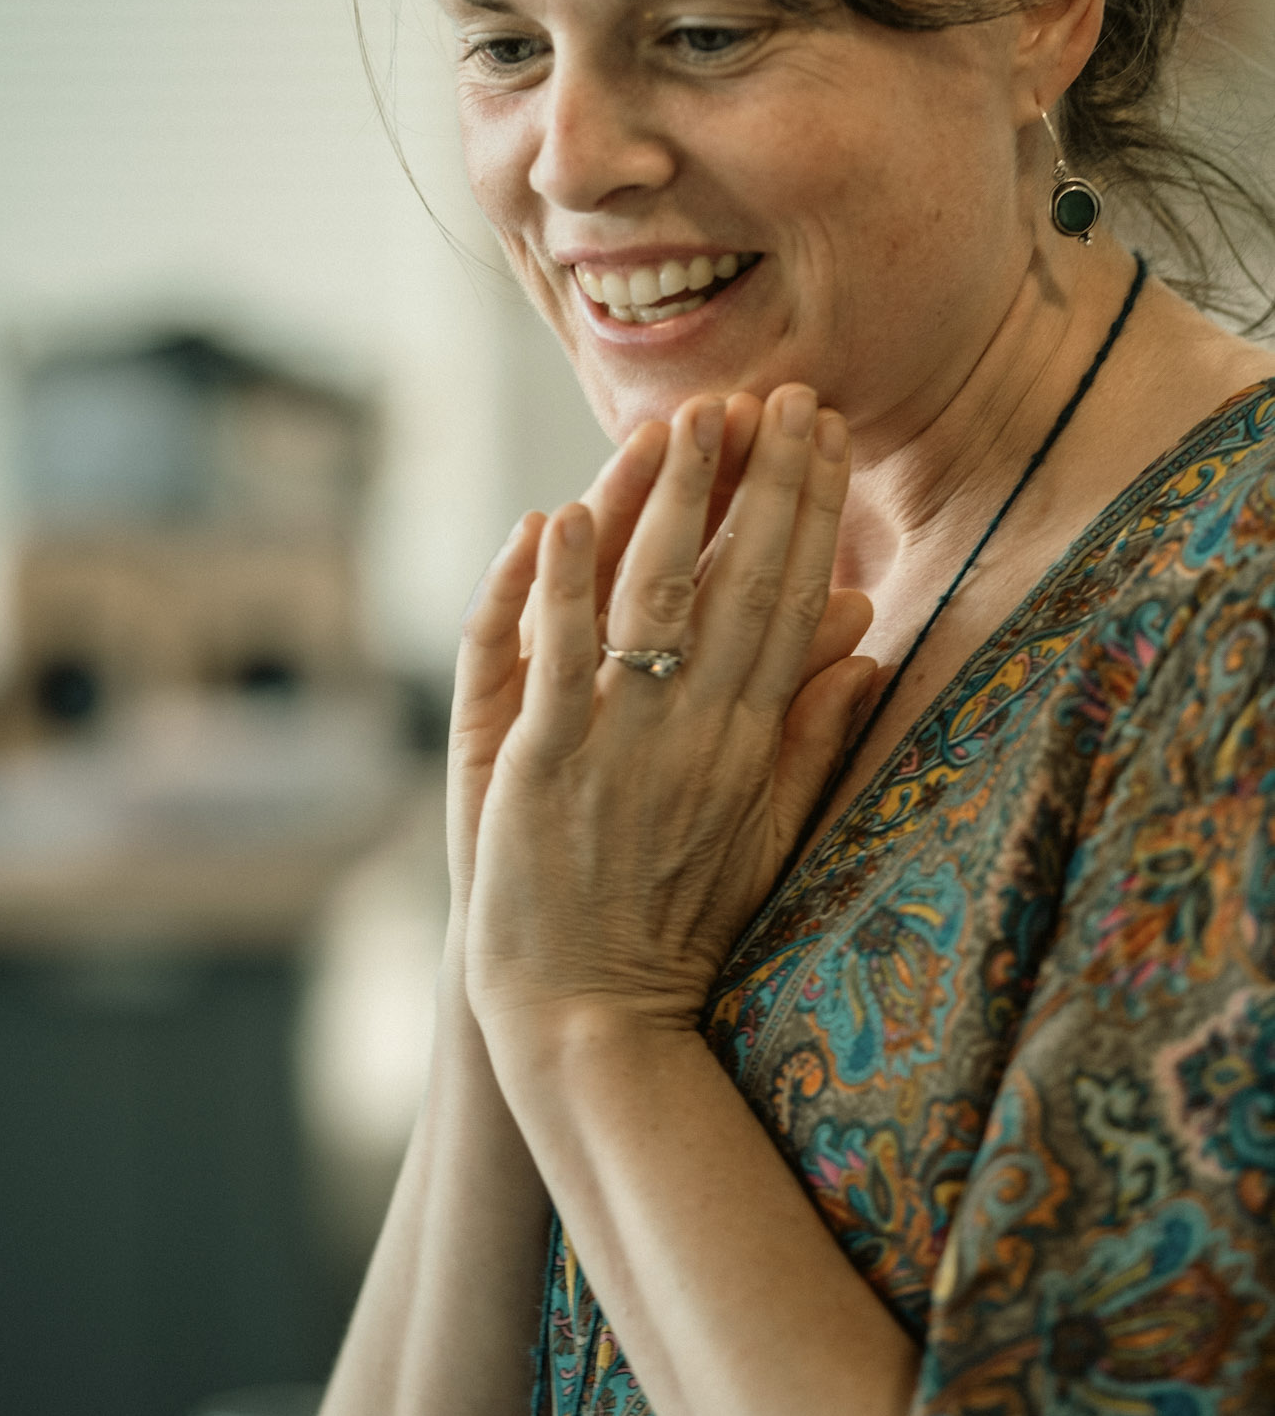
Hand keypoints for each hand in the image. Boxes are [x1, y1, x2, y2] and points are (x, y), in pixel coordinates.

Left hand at [465, 385, 875, 1044]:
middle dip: (763, 480)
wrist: (600, 1022)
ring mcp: (622, 744)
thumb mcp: (771, 837)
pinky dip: (560, 587)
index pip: (795, 600)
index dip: (810, 509)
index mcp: (754, 741)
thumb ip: (814, 740)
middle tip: (781, 393)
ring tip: (686, 420)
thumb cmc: (680, 931)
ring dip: (670, 506)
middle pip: (741, 582)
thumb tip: (868, 649)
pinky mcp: (547, 765)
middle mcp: (699, 731)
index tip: (825, 432)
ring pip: (654, 603)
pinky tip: (562, 517)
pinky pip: (558, 659)